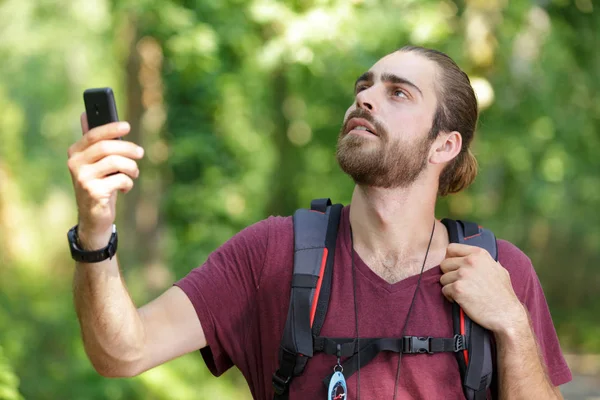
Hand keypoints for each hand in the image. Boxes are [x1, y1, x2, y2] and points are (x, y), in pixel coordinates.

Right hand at [67, 113, 143, 247]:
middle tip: (140, 152)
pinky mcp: (93, 192)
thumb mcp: (96, 163)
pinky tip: (125, 188)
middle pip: (106, 147)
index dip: (111, 128)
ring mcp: (83, 178)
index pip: (93, 135)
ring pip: (115, 162)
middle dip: (128, 148)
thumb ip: (94, 142)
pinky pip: (120, 179)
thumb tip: (85, 114)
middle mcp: (75, 164)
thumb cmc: (99, 185)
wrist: (93, 217)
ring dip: (131, 167)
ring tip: (134, 173)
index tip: (127, 125)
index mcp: (75, 153)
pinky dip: (128, 183)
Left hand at [439, 244, 526, 333]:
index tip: (454, 267)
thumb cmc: (503, 294)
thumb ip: (485, 261)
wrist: (506, 314)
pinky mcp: (457, 288)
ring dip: (450, 286)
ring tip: (464, 293)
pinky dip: (451, 297)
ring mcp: (463, 274)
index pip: (452, 248)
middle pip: (444, 264)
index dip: (450, 258)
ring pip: (443, 278)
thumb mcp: (499, 270)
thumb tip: (475, 257)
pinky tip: (462, 300)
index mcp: (479, 254)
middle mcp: (470, 261)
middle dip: (449, 274)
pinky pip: (444, 290)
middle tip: (460, 284)